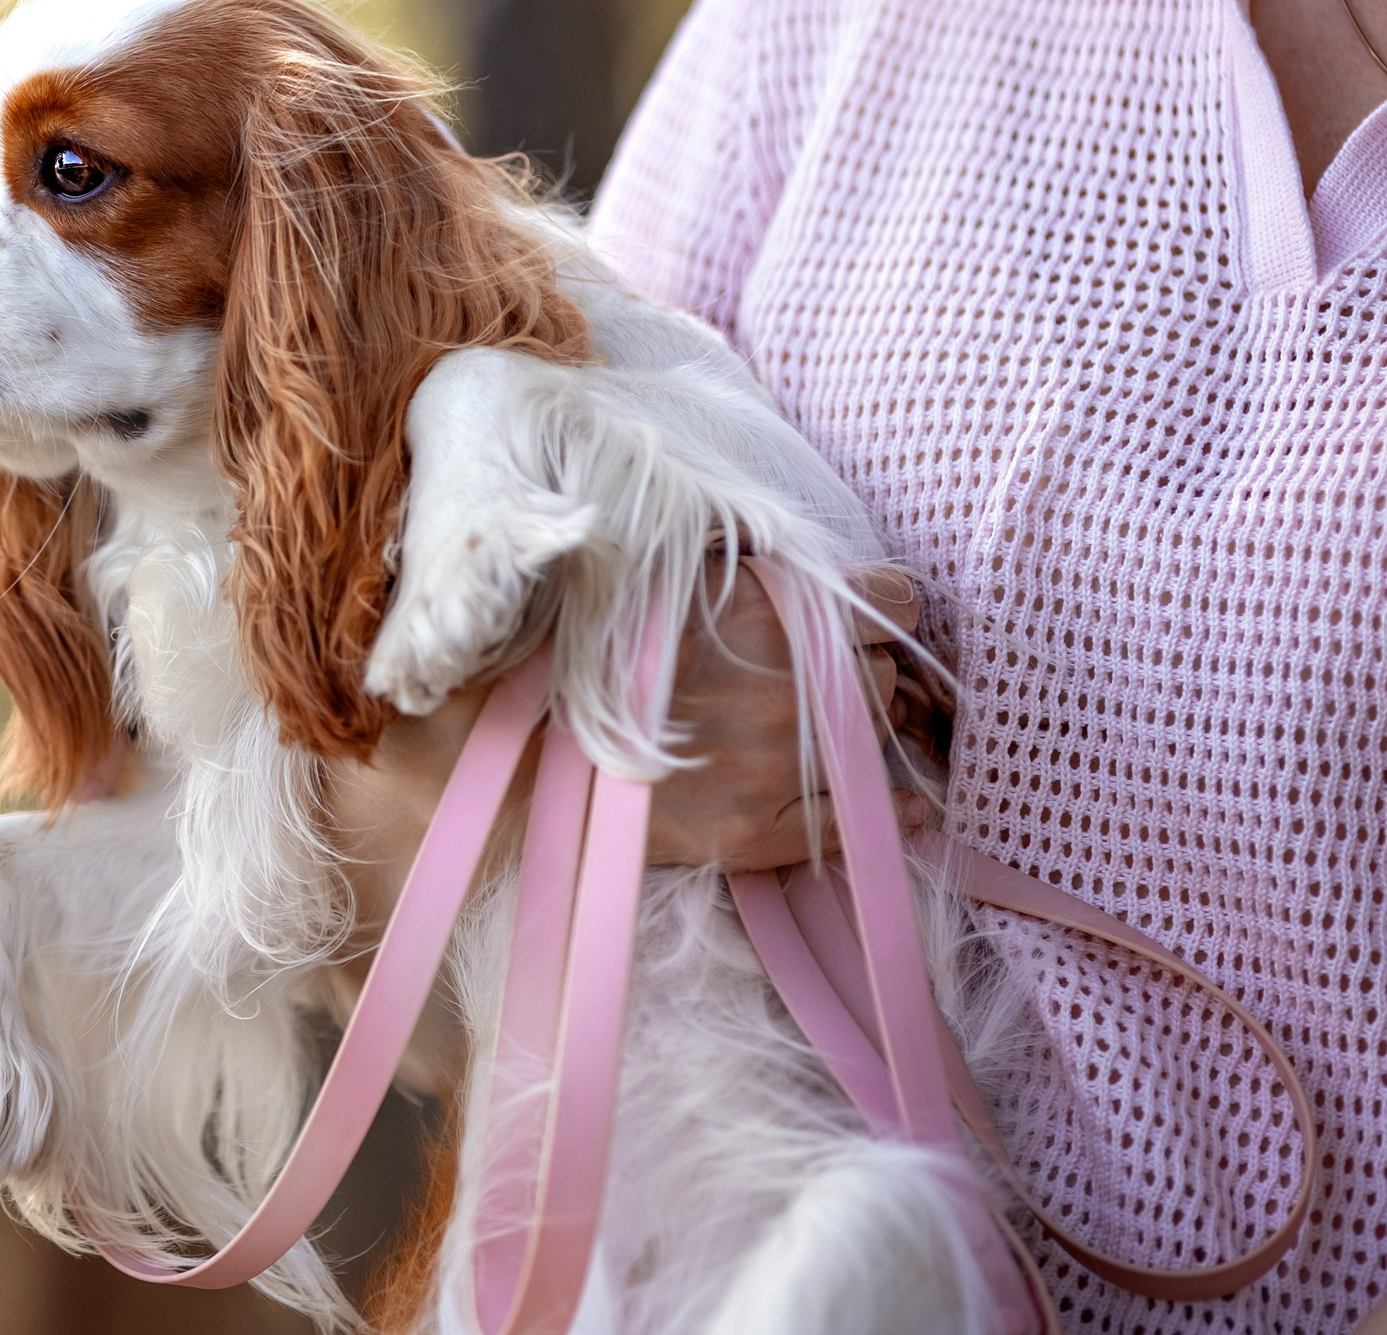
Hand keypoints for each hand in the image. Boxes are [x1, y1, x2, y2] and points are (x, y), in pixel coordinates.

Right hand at [329, 561, 931, 943]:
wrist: (500, 742)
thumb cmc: (571, 643)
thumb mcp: (655, 566)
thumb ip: (736, 557)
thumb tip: (801, 558)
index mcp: (766, 610)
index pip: (892, 600)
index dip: (880, 607)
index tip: (856, 617)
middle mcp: (787, 686)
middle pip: (886, 672)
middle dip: (859, 669)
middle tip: (815, 673)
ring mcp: (777, 766)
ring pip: (878, 742)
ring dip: (858, 731)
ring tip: (813, 726)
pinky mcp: (755, 835)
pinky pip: (857, 824)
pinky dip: (876, 808)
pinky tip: (872, 797)